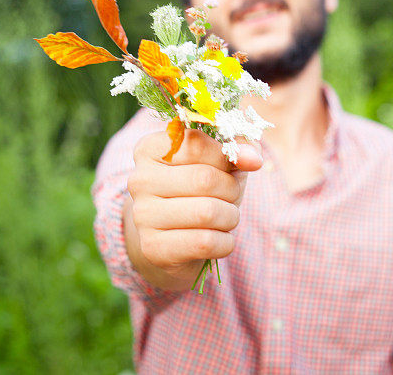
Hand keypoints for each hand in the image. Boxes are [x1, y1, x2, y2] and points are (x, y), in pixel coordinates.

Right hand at [124, 129, 262, 290]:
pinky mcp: (153, 248)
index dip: (226, 157)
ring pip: (207, 213)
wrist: (174, 236)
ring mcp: (142, 216)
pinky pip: (206, 243)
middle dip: (231, 189)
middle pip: (205, 179)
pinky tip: (218, 238)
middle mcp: (139, 180)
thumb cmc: (201, 188)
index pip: (197, 144)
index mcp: (150, 149)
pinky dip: (225, 242)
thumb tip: (253, 159)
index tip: (231, 166)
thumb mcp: (221, 160)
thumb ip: (240, 147)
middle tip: (231, 196)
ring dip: (230, 217)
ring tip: (225, 217)